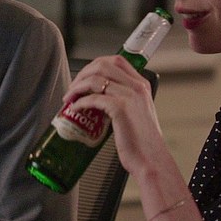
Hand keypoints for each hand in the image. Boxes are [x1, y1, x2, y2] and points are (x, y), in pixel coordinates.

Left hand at [63, 55, 167, 175]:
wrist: (150, 160)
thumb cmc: (142, 142)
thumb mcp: (136, 114)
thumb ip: (123, 101)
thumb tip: (98, 98)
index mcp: (141, 85)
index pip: (116, 60)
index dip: (94, 65)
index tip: (83, 76)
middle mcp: (137, 87)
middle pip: (102, 65)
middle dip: (82, 74)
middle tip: (73, 87)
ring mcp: (129, 96)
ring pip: (96, 79)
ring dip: (77, 86)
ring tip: (70, 97)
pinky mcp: (121, 109)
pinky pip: (94, 98)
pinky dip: (80, 101)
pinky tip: (76, 108)